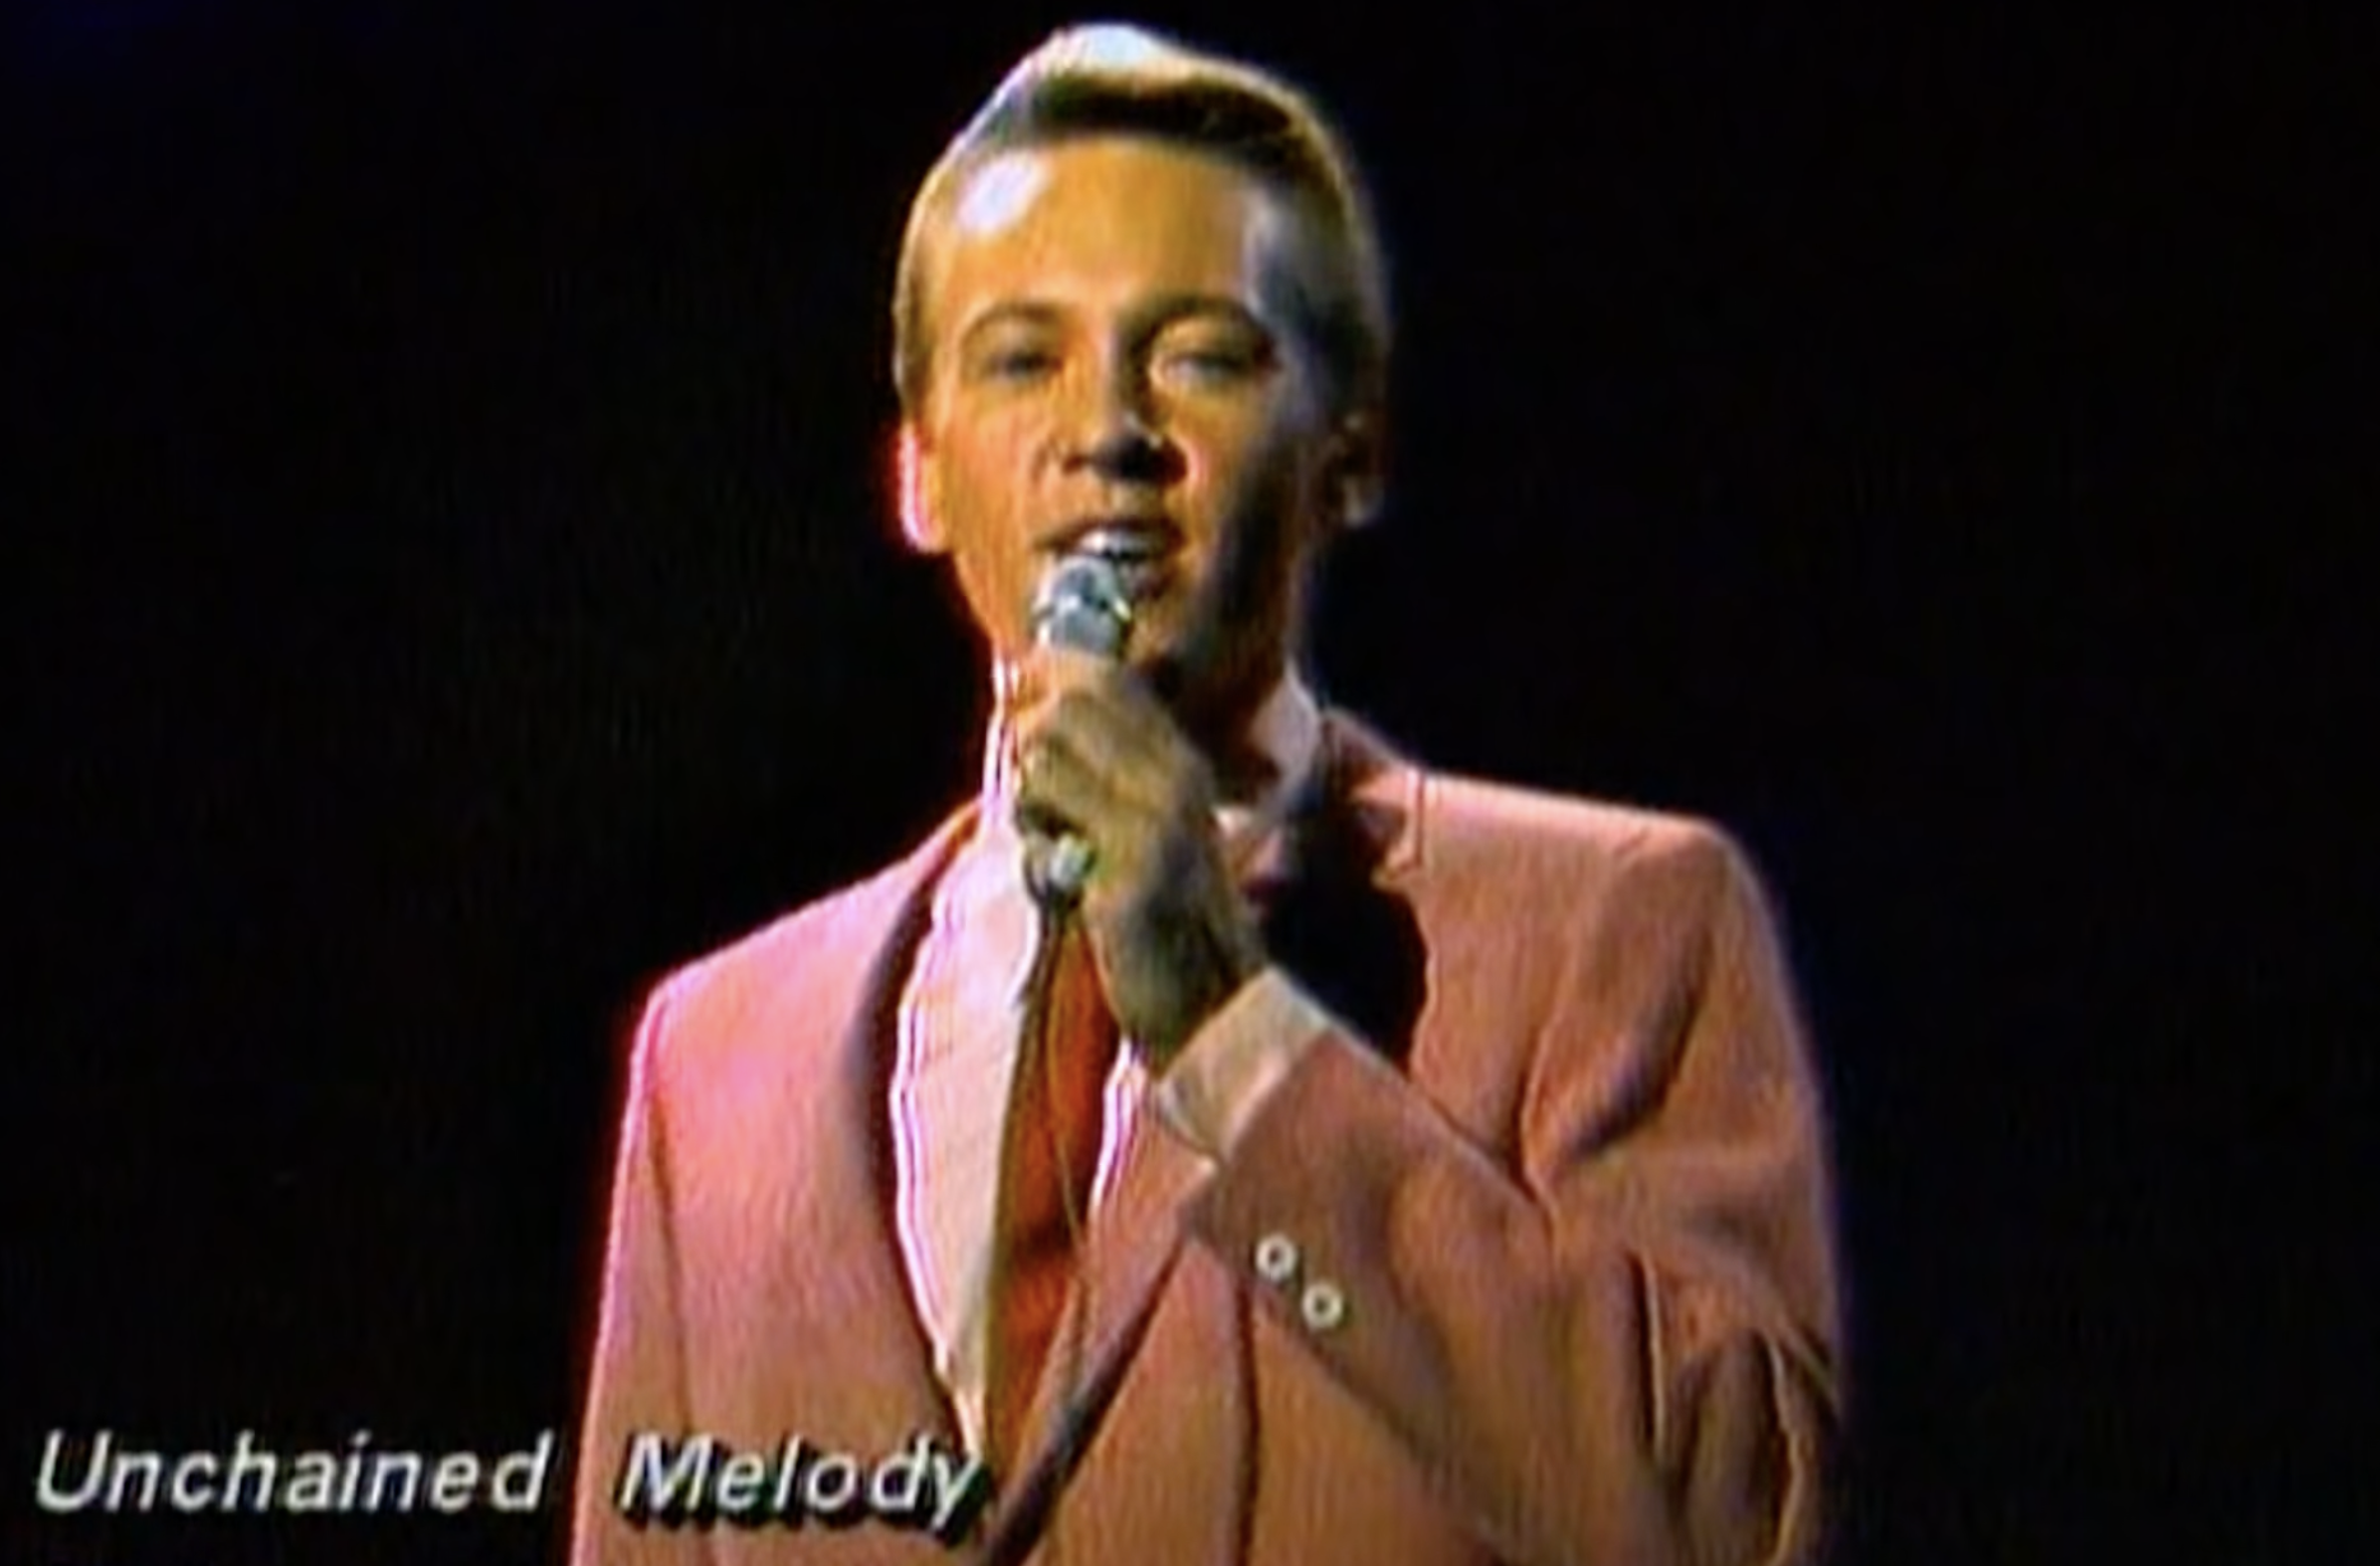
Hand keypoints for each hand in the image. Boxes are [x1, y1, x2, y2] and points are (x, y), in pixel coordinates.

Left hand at [1011, 649, 1265, 1067]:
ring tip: (1060, 852)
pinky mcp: (1130, 867)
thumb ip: (1100, 775)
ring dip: (1030, 804)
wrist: (1209, 1007)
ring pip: (1044, 757)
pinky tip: (1068, 887)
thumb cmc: (1161, 923)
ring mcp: (1156, 821)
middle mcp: (1176, 779)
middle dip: (1032, 749)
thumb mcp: (1145, 831)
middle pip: (1066, 707)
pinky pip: (1042, 821)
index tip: (1028, 718)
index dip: (1051, 685)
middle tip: (1043, 808)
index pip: (1106, 680)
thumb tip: (1025, 714)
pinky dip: (1036, 851)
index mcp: (1183, 765)